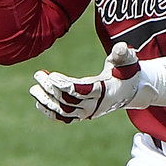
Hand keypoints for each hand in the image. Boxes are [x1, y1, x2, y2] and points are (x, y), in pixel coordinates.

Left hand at [31, 43, 165, 121]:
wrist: (131, 90)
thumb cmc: (128, 71)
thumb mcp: (129, 60)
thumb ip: (123, 54)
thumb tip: (120, 47)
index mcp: (105, 92)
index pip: (81, 91)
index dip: (65, 85)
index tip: (51, 76)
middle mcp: (96, 106)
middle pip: (69, 101)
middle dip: (51, 90)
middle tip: (38, 76)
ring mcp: (89, 112)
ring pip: (64, 111)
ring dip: (47, 101)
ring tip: (33, 89)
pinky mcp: (83, 115)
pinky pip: (65, 118)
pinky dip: (51, 112)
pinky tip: (39, 102)